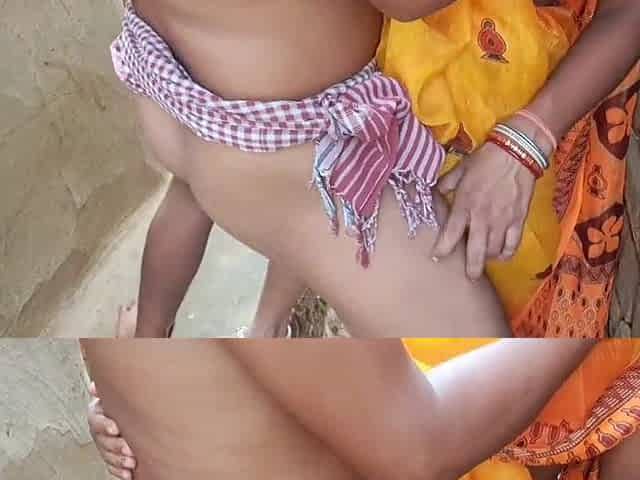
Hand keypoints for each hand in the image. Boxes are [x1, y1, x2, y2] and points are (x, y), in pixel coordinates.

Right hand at [87, 382, 136, 479]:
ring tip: (131, 462)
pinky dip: (119, 470)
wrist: (127, 415)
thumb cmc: (122, 402)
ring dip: (119, 460)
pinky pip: (111, 466)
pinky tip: (128, 473)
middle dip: (116, 446)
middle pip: (102, 441)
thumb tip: (95, 386)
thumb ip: (107, 390)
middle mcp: (98, 430)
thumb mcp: (115, 393)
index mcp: (97, 413)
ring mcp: (103, 444)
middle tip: (129, 449)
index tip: (115, 429)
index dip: (105, 425)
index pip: (96, 420)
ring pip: (107, 455)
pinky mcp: (110, 456)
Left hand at [432, 140, 536, 279]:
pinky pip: (513, 244)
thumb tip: (435, 192)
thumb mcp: (459, 170)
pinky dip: (507, 253)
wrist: (516, 153)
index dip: (442, 249)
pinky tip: (502, 255)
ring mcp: (502, 221)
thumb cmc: (485, 160)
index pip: (450, 234)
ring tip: (484, 259)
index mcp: (464, 205)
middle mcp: (482, 218)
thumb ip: (446, 185)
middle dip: (471, 268)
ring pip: (495, 251)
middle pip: (476, 252)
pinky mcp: (518, 220)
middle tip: (469, 277)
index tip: (436, 257)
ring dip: (488, 258)